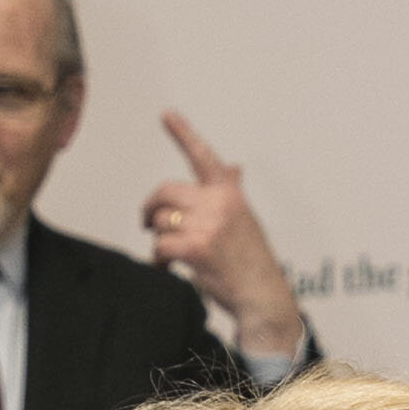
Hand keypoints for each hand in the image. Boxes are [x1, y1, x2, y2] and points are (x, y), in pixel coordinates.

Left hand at [142, 112, 304, 359]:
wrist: (262, 296)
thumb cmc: (253, 259)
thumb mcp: (247, 219)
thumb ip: (233, 191)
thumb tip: (234, 166)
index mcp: (230, 193)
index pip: (204, 157)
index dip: (183, 133)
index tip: (166, 113)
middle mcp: (219, 203)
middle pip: (164, 192)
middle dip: (150, 208)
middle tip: (146, 222)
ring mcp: (208, 225)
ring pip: (160, 222)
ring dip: (158, 239)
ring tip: (169, 254)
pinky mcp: (196, 248)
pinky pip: (160, 246)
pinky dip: (158, 259)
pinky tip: (166, 267)